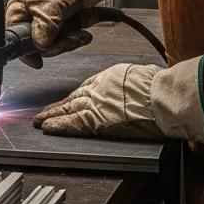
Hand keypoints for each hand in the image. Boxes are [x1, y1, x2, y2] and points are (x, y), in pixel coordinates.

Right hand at [6, 0, 115, 67]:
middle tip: (72, 38)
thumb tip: (41, 46)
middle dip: (59, 44)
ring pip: (57, 45)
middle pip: (39, 47)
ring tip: (83, 29)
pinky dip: (79, 35)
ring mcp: (47, 25)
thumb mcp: (49, 4)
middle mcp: (30, 21)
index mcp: (18, 14)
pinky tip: (87, 26)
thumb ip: (44, 26)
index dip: (29, 52)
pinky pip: (69, 40)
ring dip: (73, 39)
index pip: (17, 42)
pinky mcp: (62, 27)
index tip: (39, 60)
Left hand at [34, 56, 203, 144]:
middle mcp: (99, 89)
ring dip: (53, 116)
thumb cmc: (160, 88)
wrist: (164, 97)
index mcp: (110, 77)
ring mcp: (97, 104)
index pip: (86, 88)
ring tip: (40, 121)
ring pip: (69, 110)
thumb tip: (132, 88)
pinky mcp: (98, 119)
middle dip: (58, 107)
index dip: (75, 97)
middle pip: (73, 99)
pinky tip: (48, 128)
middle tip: (42, 112)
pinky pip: (74, 123)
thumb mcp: (141, 76)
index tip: (67, 102)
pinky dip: (59, 126)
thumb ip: (128, 84)